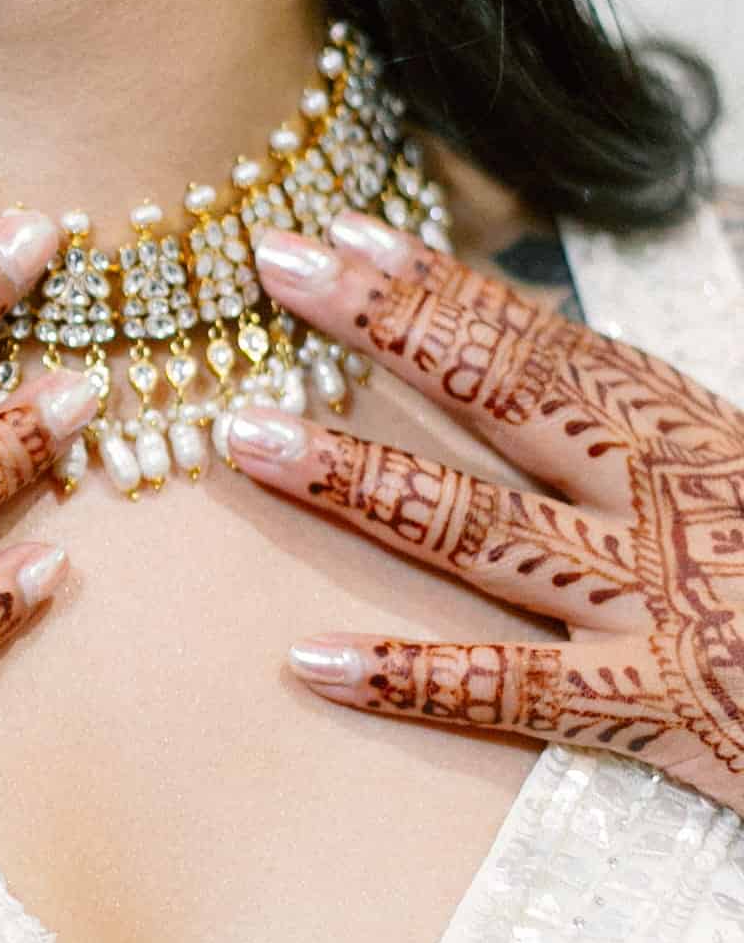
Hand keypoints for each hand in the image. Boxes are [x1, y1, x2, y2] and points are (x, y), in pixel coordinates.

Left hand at [225, 210, 743, 809]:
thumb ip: (666, 428)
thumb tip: (569, 357)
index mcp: (698, 436)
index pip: (550, 340)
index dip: (442, 285)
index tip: (347, 232)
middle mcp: (669, 497)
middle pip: (504, 393)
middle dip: (384, 323)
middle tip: (272, 263)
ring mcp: (660, 600)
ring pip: (478, 527)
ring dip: (355, 476)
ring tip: (244, 435)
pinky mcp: (664, 709)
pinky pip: (513, 693)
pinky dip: (407, 678)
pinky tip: (309, 660)